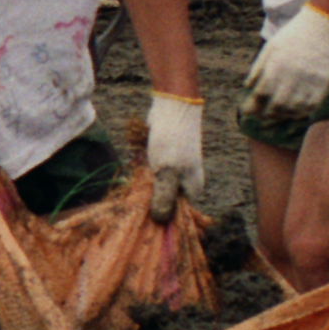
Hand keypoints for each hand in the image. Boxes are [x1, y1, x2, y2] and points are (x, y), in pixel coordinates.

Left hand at [144, 94, 205, 223]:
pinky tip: (137, 162)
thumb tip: (160, 222)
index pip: (175, 214)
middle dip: (147, 198)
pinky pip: (148, 173)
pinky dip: (140, 171)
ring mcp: (173, 171)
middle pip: (162, 201)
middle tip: (136, 191)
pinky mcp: (161, 161)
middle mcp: (184, 183)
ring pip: (152, 187)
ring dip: (142, 183)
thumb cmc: (173, 141)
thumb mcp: (167, 173)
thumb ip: (164, 197)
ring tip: (138, 172)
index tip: (141, 217)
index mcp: (191, 190)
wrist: (172, 108)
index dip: (159, 216)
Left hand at [245, 4, 328, 118]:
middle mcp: (292, 75)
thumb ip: (258, 68)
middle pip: (277, 105)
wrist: (321, 24)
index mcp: (276, 65)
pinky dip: (302, 112)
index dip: (252, 105)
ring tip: (278, 113)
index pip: (260, 94)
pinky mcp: (324, 82)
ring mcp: (309, 80)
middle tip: (263, 115)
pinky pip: (312, 105)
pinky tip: (295, 111)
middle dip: (267, 113)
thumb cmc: (292, 36)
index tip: (248, 111)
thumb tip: (248, 87)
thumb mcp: (270, 47)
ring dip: (284, 114)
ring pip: (294, 108)